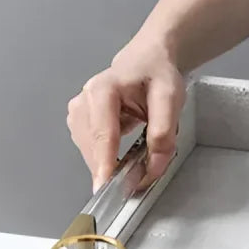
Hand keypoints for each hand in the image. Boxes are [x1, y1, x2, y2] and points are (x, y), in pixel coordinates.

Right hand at [67, 40, 185, 191]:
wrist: (147, 60)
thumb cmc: (158, 75)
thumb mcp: (170, 99)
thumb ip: (163, 133)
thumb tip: (152, 169)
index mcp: (102, 91)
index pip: (103, 134)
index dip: (105, 163)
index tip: (105, 188)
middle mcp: (83, 101)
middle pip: (94, 147)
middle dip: (113, 170)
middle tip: (137, 183)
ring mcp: (78, 113)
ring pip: (90, 153)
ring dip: (110, 167)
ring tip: (133, 167)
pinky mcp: (80, 124)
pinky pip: (91, 151)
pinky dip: (107, 161)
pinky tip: (122, 160)